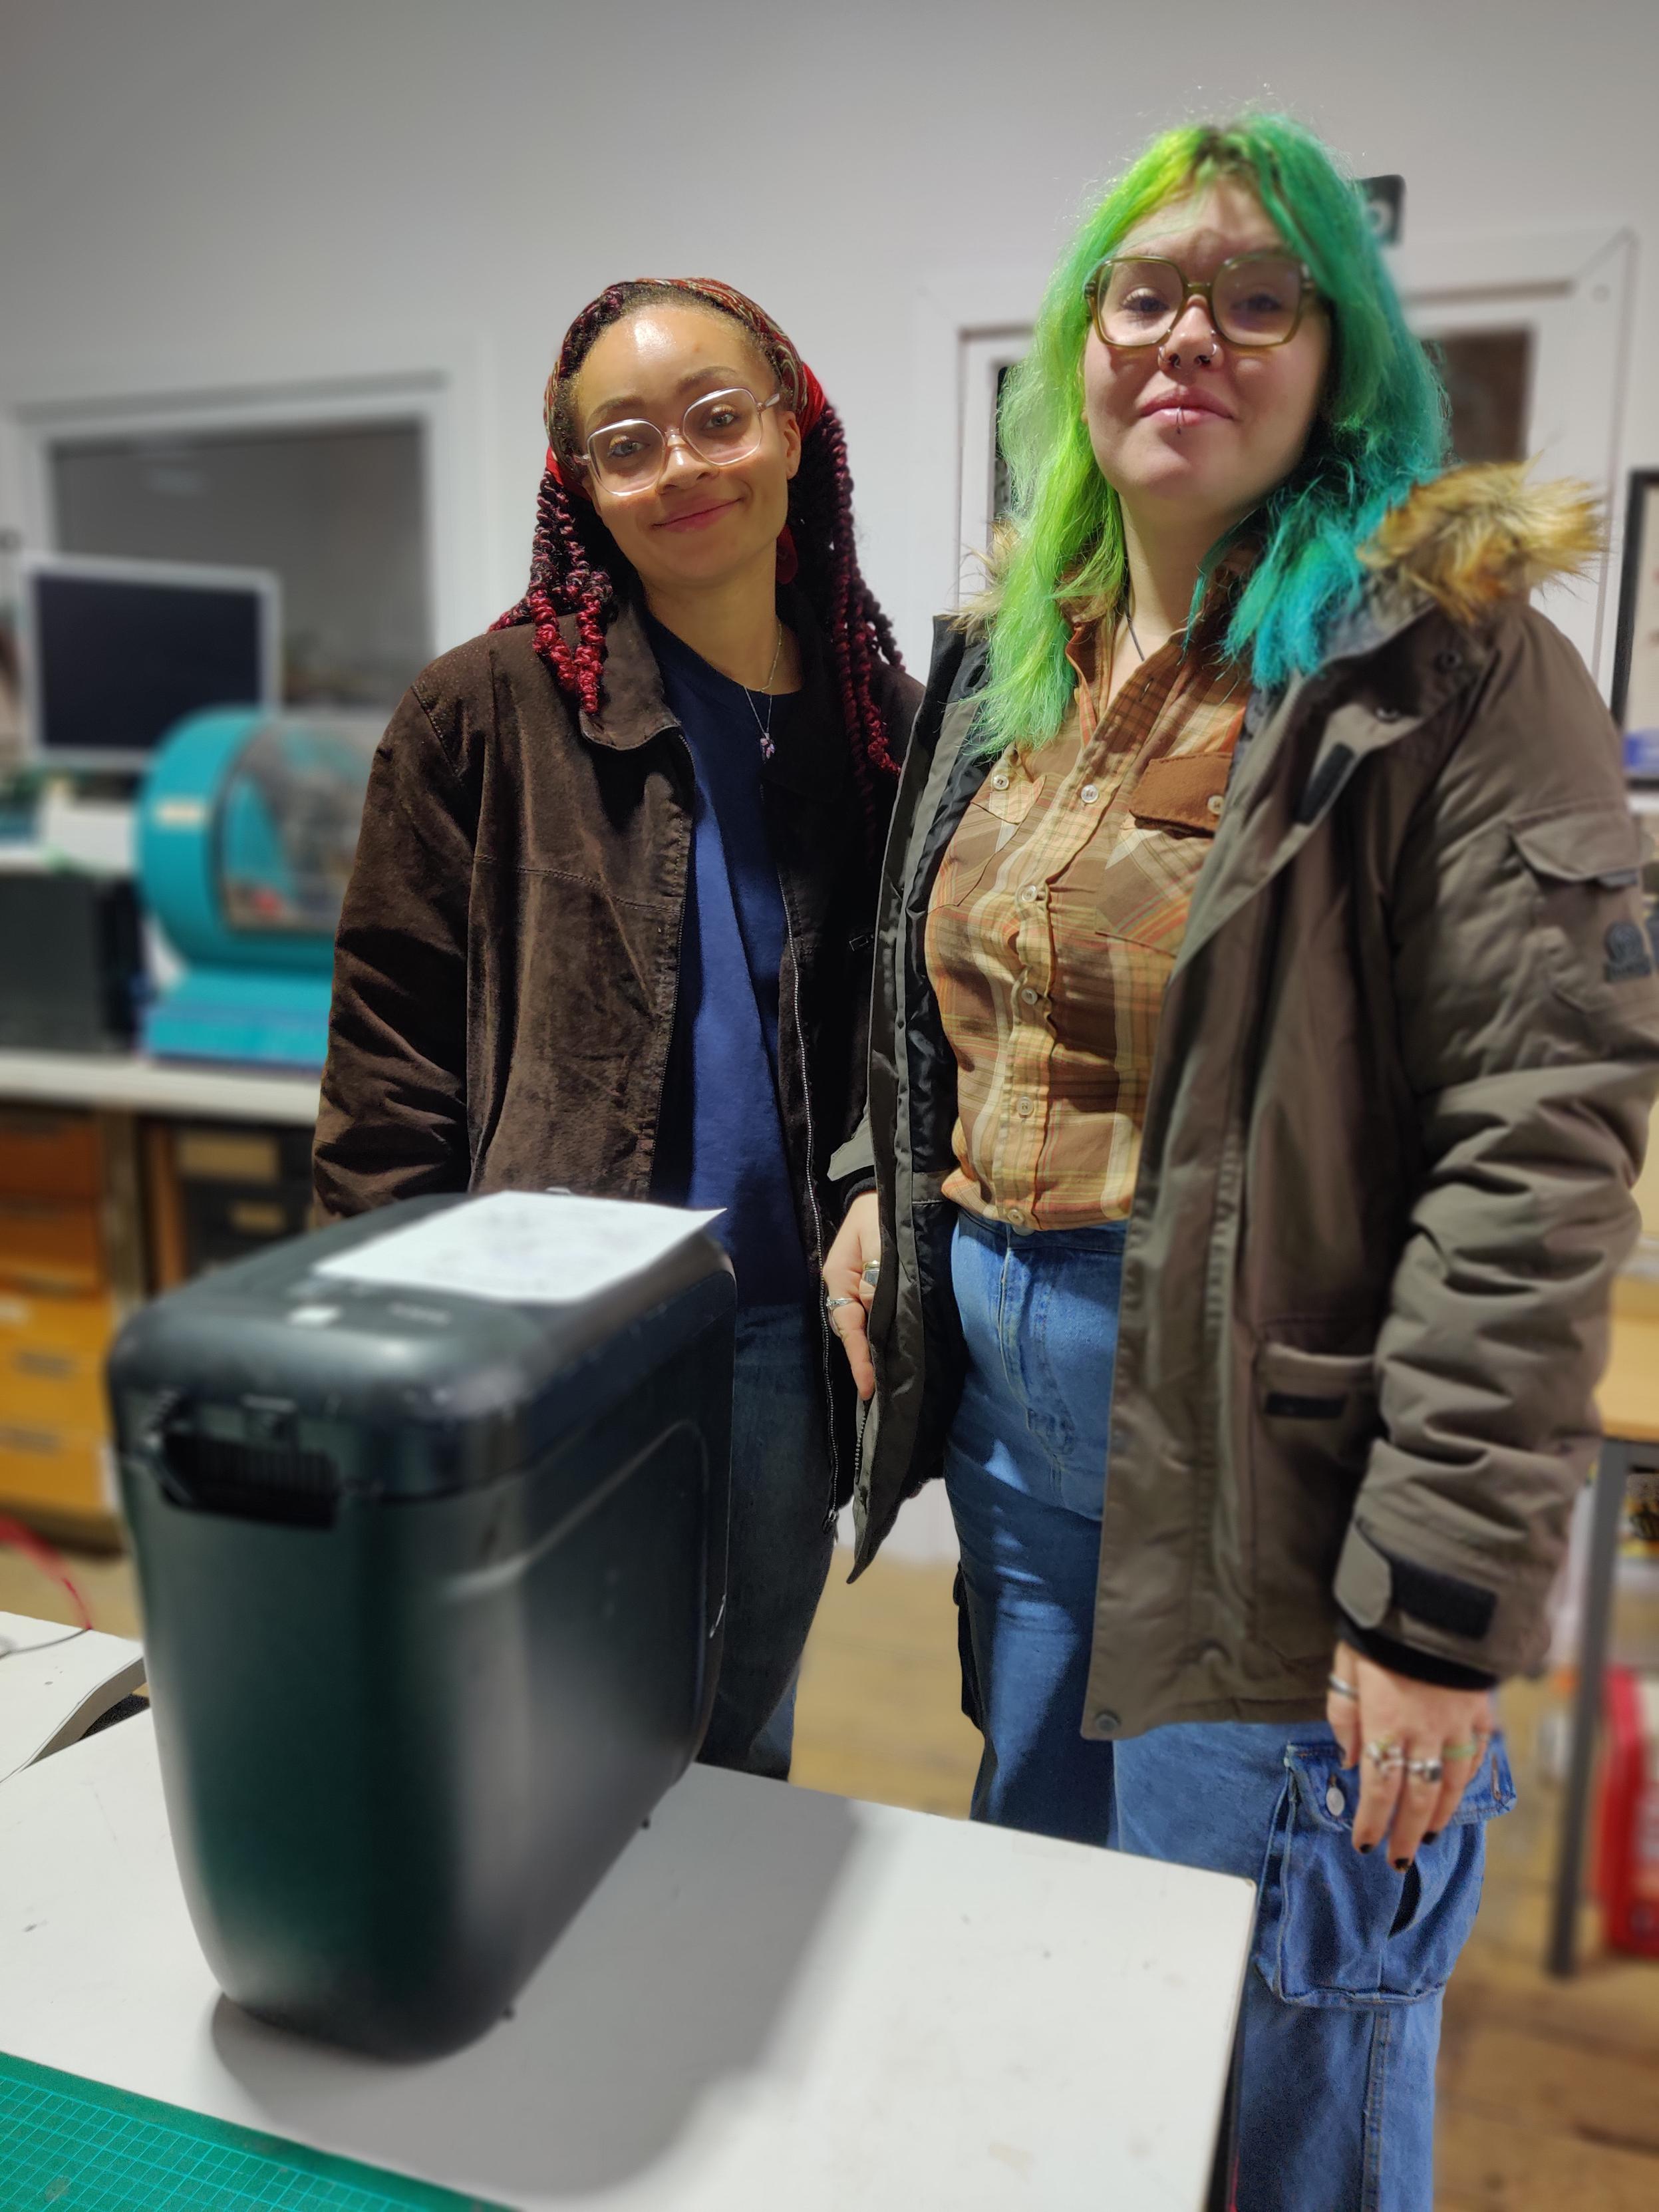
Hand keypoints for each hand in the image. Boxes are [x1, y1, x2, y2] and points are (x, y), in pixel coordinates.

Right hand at [821, 1192, 880, 1401]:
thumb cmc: (876, 1212)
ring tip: (887, 1383)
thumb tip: (875, 1307)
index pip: (850, 1325)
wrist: (878, 1196)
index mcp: (839, 1277)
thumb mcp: (876, 1236)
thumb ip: (877, 1271)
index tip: (869, 1386)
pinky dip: (882, 1336)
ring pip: (865, 1328)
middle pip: (854, 1333)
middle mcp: (845, 1290)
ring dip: (875, 1352)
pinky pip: (875, 1318)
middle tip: (880, 1395)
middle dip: (866, 1362)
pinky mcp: (873, 1290)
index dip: (860, 1357)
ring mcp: (858, 1291)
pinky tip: (892, 1352)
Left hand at [1325, 1639, 1494, 1867]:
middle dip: (1406, 1833)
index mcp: (1386, 1723)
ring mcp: (1457, 1721)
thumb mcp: (1346, 1663)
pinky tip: (1461, 1786)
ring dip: (1440, 1813)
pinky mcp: (1480, 1705)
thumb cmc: (1379, 1625)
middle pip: (1417, 1796)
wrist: (1434, 1592)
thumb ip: (1344, 1713)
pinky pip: (1478, 1750)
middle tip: (1398, 1861)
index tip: (1365, 1845)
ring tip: (1429, 1834)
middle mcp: (1425, 1731)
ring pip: (1452, 1781)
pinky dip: (1469, 1774)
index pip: (1379, 1787)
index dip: (1373, 1820)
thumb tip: (1349, 1759)